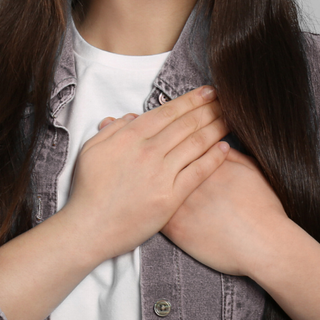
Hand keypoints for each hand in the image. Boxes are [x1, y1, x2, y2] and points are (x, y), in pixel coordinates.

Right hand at [58, 85, 230, 264]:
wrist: (89, 227)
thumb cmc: (88, 191)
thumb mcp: (91, 150)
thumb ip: (112, 130)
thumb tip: (131, 117)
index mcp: (129, 137)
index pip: (167, 111)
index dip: (191, 99)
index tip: (207, 91)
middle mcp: (148, 151)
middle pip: (186, 124)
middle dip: (209, 108)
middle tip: (227, 99)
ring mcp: (161, 174)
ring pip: (196, 144)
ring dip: (216, 128)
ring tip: (230, 118)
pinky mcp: (170, 197)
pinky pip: (198, 173)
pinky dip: (214, 159)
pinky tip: (225, 148)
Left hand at [160, 149, 289, 276]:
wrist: (264, 244)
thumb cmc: (263, 208)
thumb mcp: (252, 170)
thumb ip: (230, 154)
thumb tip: (216, 142)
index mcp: (207, 163)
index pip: (180, 144)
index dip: (173, 144)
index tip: (171, 149)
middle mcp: (189, 180)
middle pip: (162, 162)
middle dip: (154, 161)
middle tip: (152, 165)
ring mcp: (180, 203)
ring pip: (152, 186)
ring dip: (147, 183)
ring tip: (146, 184)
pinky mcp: (175, 227)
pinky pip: (152, 213)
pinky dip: (149, 208)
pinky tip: (150, 208)